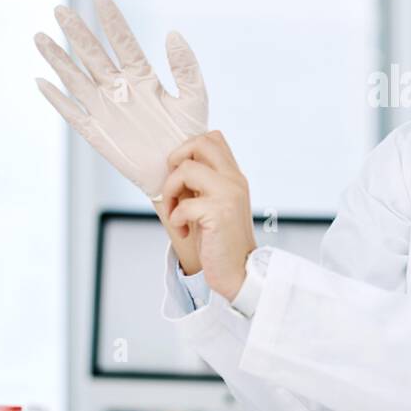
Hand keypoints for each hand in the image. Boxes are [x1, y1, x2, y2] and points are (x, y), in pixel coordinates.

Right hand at [34, 0, 208, 199]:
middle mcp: (120, 88)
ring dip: (59, 59)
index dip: (112, 20)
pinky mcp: (98, 133)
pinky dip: (58, 99)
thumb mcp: (194, 97)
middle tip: (61, 9)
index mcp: (143, 76)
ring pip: (77, 78)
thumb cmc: (190, 135)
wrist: (180, 171)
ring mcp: (106, 109)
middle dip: (78, 32)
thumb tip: (172, 33)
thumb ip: (185, 66)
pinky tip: (42, 81)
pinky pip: (73, 114)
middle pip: (93, 54)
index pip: (123, 42)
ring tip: (41, 36)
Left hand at [163, 132, 256, 301]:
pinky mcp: (219, 214)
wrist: (239, 272)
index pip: (213, 138)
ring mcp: (229, 195)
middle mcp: (235, 180)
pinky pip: (184, 205)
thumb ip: (203, 184)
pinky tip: (185, 232)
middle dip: (177, 159)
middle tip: (176, 185)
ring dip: (171, 191)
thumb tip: (173, 168)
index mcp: (234, 176)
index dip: (189, 148)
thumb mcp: (214, 205)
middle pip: (201, 142)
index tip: (182, 174)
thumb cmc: (220, 240)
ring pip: (186, 169)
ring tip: (176, 212)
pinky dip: (176, 219)